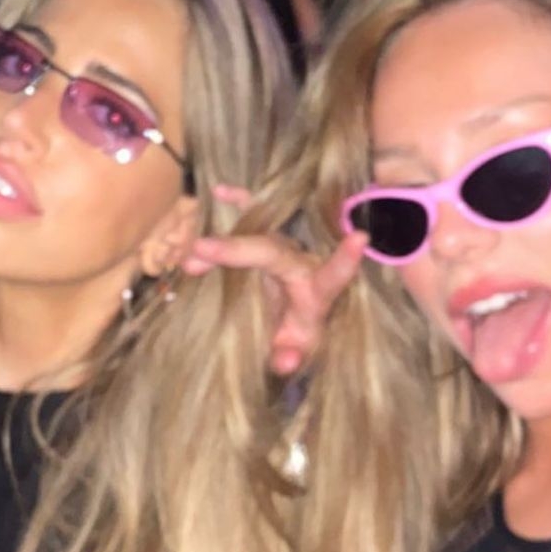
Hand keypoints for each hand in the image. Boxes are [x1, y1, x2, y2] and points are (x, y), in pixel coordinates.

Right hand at [182, 186, 366, 374]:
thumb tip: (285, 362)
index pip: (334, 277)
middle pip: (271, 250)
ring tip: (190, 257)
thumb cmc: (298, 333)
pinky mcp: (265, 236)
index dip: (346, 261)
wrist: (291, 314)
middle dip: (236, 249)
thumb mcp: (297, 350)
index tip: (360, 239)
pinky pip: (253, 213)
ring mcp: (282, 245)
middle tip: (198, 251)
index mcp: (317, 290)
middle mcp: (300, 261)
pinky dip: (239, 200)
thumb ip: (291, 356)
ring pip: (252, 236)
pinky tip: (218, 190)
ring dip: (222, 243)